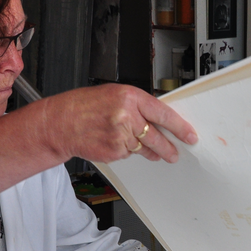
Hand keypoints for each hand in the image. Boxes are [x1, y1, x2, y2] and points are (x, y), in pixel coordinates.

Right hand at [43, 83, 197, 163]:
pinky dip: (126, 151)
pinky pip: (128, 154)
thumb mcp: (114, 95)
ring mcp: (120, 136)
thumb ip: (137, 106)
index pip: (163, 113)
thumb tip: (159, 120)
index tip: (190, 135)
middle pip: (156, 136)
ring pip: (144, 148)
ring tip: (153, 152)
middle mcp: (126, 116)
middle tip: (175, 153)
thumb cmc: (85, 106)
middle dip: (168, 147)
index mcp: (129, 97)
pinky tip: (116, 143)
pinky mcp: (114, 152)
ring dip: (149, 151)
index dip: (179, 126)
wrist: (61, 123)